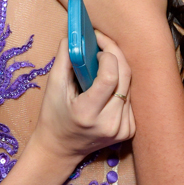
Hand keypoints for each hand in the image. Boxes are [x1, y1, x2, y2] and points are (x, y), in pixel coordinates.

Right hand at [32, 33, 135, 164]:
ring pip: (129, 86)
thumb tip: (76, 35)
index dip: (108, 55)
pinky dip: (120, 86)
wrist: (60, 149)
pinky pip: (130, 98)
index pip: (110, 78)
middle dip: (115, 54)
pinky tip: (107, 84)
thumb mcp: (54, 87)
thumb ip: (65, 59)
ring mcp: (122, 129)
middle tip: (102, 42)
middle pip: (125, 77)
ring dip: (118, 69)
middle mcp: (109, 124)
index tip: (97, 44)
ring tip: (101, 62)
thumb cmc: (53, 116)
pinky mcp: (129, 130)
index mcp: (88, 114)